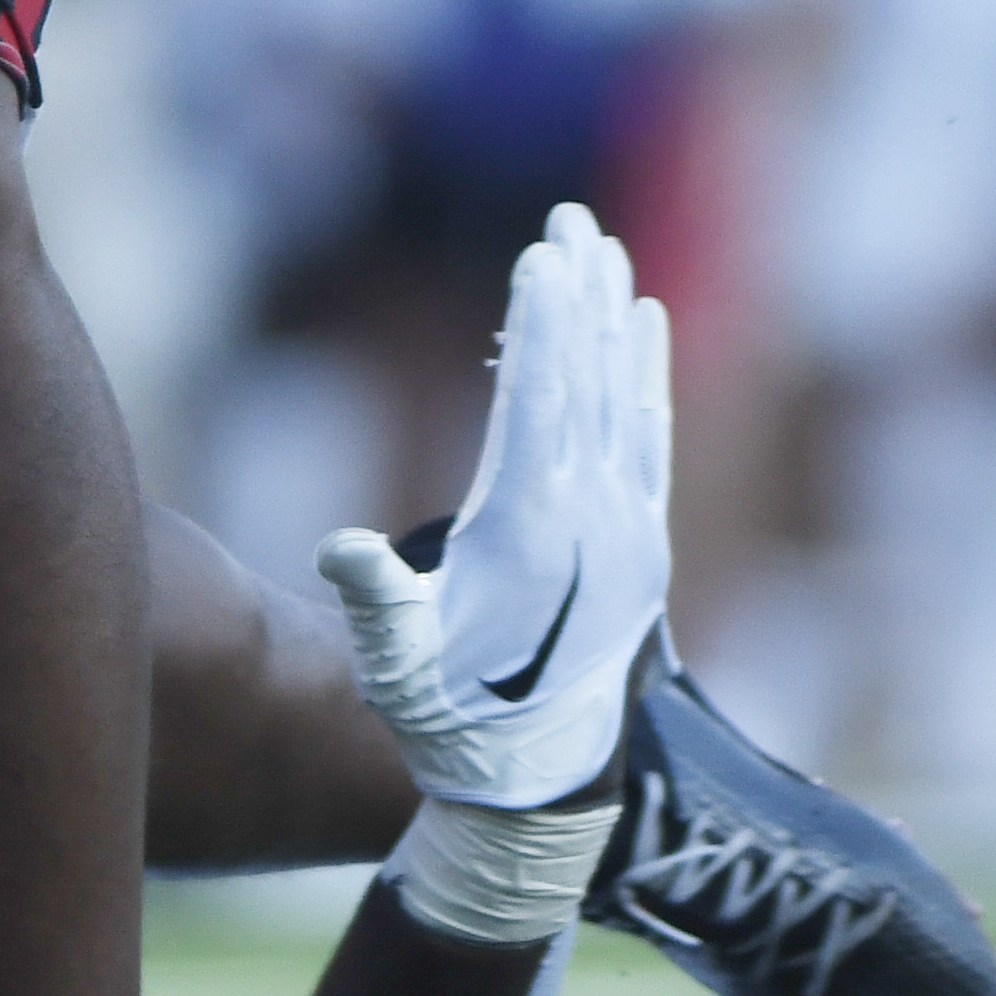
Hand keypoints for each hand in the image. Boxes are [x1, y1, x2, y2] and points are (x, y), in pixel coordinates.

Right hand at [319, 205, 671, 812]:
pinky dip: (648, 374)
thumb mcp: (394, 664)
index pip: (540, 404)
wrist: (535, 781)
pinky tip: (646, 323)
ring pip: (627, 400)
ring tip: (608, 247)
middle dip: (581, 294)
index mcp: (531, 537)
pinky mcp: (646, 545)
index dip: (541, 324)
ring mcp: (631, 534)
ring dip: (616, 319)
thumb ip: (372, 601)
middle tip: (574, 214)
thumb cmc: (444, 715)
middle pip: (590, 383)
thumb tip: (342, 548)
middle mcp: (595, 525)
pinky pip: (652, 437)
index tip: (545, 252)